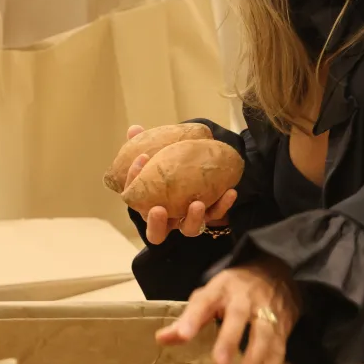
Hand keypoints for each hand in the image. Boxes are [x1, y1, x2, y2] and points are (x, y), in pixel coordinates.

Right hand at [125, 125, 237, 244]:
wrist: (197, 172)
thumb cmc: (170, 169)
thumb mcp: (156, 158)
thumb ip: (143, 145)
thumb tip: (134, 129)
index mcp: (148, 206)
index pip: (134, 201)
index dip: (133, 182)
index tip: (142, 159)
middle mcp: (168, 219)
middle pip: (156, 234)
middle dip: (155, 224)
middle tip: (158, 209)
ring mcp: (189, 220)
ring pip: (189, 230)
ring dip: (193, 219)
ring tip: (197, 203)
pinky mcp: (210, 216)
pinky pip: (216, 215)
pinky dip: (222, 205)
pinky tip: (230, 191)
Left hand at [156, 256, 298, 363]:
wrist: (276, 272)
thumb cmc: (233, 290)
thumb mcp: (209, 296)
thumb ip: (187, 318)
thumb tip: (161, 339)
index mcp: (221, 289)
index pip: (204, 301)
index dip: (192, 318)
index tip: (182, 335)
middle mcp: (245, 298)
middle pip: (238, 316)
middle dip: (229, 339)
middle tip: (220, 362)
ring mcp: (267, 310)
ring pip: (264, 333)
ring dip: (256, 356)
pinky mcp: (283, 324)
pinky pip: (279, 345)